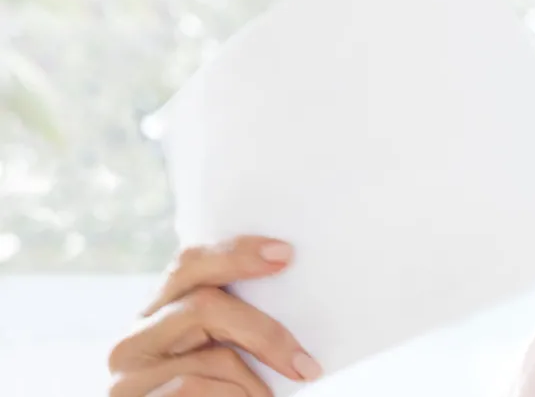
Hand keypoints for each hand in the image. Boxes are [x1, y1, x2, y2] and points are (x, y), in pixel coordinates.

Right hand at [107, 235, 321, 395]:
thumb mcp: (220, 362)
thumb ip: (234, 332)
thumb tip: (297, 302)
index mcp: (157, 317)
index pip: (189, 264)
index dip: (236, 253)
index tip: (285, 254)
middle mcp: (133, 340)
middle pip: (205, 306)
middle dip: (265, 333)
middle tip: (306, 366)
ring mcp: (125, 376)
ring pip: (213, 360)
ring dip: (253, 387)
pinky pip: (193, 387)